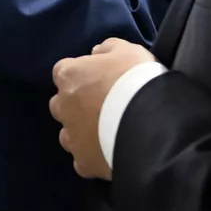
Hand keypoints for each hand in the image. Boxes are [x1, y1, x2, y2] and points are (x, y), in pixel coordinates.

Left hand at [50, 39, 156, 179]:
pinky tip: (109, 152)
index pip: (64, 71)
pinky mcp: (84, 162)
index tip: (99, 78)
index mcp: (69, 75)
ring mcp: (71, 136)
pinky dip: (92, 155)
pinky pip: (82, 159)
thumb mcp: (127, 50)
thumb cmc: (135, 78)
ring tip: (107, 131)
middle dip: (77, 103)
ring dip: (82, 131)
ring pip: (68, 133)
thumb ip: (107, 48)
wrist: (148, 121)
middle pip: (62, 103)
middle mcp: (63, 106)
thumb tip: (96, 53)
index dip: (82, 74)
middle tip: (104, 104)